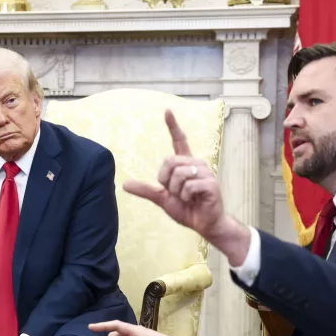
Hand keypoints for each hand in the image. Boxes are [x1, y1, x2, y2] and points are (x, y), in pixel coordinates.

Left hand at [123, 109, 225, 237]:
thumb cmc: (187, 209)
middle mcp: (197, 164)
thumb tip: (124, 184)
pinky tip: (194, 200)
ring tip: (187, 198)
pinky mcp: (211, 184)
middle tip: (176, 192)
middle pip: (170, 161)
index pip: (179, 141)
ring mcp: (206, 173)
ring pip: (179, 174)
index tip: (167, 111)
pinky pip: (188, 186)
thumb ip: (146, 190)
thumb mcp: (162, 198)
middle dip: (166, 180)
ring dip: (177, 191)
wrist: (205, 224)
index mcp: (186, 164)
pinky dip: (186, 197)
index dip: (173, 126)